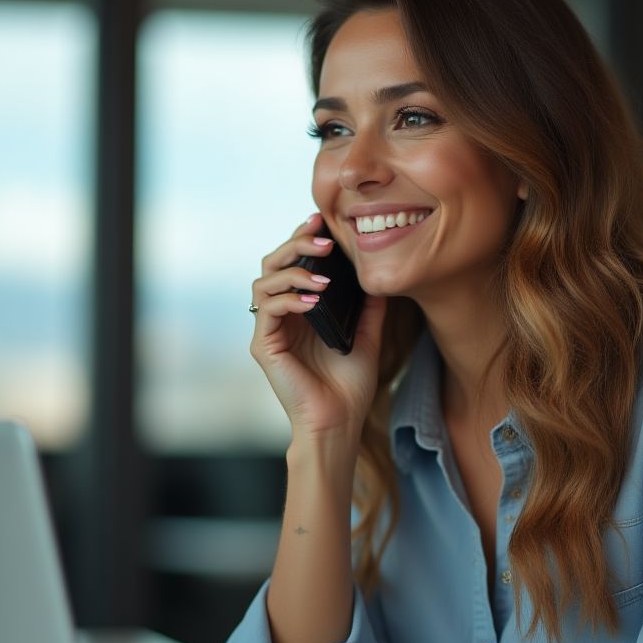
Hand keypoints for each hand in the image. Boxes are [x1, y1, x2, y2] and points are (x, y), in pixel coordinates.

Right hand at [249, 213, 386, 438]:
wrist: (340, 422)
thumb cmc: (350, 385)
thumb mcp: (367, 335)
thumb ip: (369, 305)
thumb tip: (379, 273)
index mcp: (301, 309)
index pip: (293, 263)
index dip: (303, 238)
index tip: (323, 220)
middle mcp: (281, 315)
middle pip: (273, 263)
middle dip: (295, 244)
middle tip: (322, 237)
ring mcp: (269, 330)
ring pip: (263, 281)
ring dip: (293, 271)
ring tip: (324, 276)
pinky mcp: (263, 346)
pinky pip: (267, 310)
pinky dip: (289, 298)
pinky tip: (314, 299)